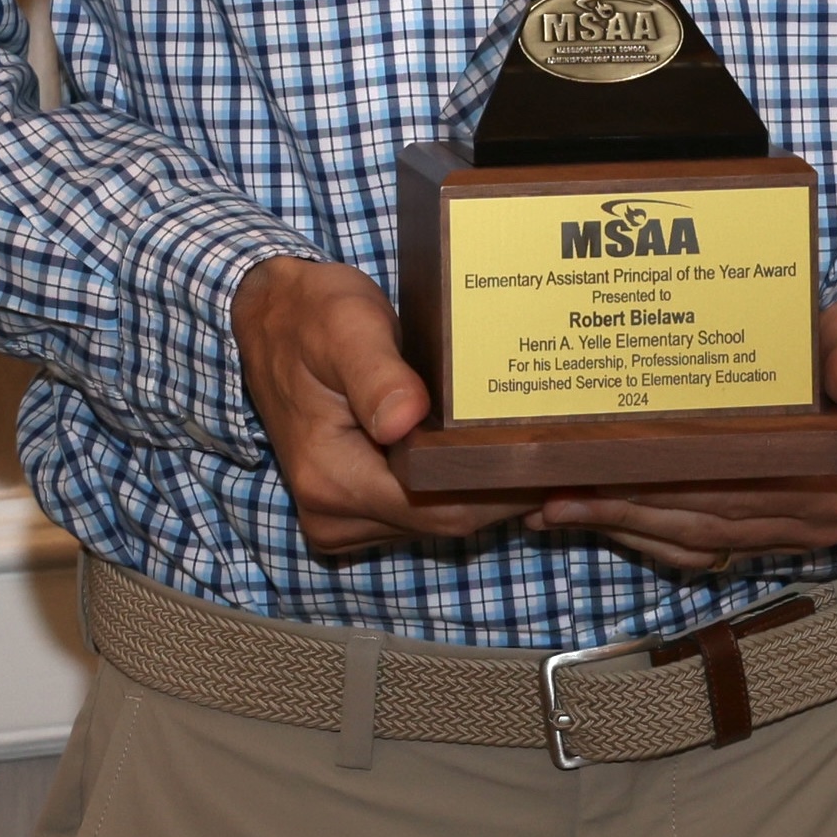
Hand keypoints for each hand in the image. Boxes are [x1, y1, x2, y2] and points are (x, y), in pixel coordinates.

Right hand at [232, 255, 535, 552]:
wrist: (272, 319)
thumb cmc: (311, 316)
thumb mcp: (346, 327)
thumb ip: (376, 375)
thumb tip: (404, 420)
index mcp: (330, 478)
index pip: (436, 507)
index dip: (500, 492)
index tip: (552, 463)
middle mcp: (333, 512)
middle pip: (443, 520)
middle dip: (504, 493)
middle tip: (564, 455)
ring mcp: (342, 514)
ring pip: (436, 519)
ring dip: (485, 491)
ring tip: (539, 450)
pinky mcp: (355, 504)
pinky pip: (420, 506)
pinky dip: (458, 484)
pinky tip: (495, 452)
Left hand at [528, 289, 836, 571]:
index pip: (734, 486)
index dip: (660, 487)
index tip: (598, 475)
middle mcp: (820, 514)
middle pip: (704, 519)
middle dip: (622, 511)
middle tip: (551, 495)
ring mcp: (799, 529)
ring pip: (698, 538)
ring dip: (627, 528)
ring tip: (559, 508)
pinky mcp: (780, 530)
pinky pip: (709, 543)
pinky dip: (655, 535)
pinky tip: (607, 518)